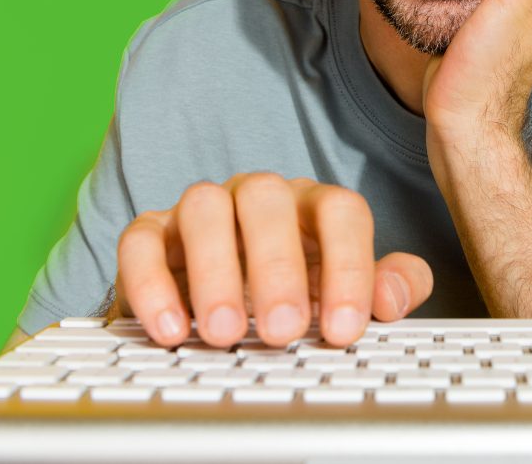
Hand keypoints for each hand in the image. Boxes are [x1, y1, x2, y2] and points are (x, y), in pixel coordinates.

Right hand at [113, 172, 433, 348]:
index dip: (348, 268)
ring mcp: (200, 210)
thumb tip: (392, 297)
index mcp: (313, 207)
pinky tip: (170, 331)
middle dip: (276, 268)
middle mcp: (257, 198)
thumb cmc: (297, 298)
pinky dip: (151, 283)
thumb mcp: (346, 298)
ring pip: (203, 206)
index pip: (340, 211)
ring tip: (225, 334)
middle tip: (283, 333)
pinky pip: (139, 241)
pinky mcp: (150, 235)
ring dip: (214, 272)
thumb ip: (386, 291)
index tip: (344, 330)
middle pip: (267, 200)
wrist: (223, 309)